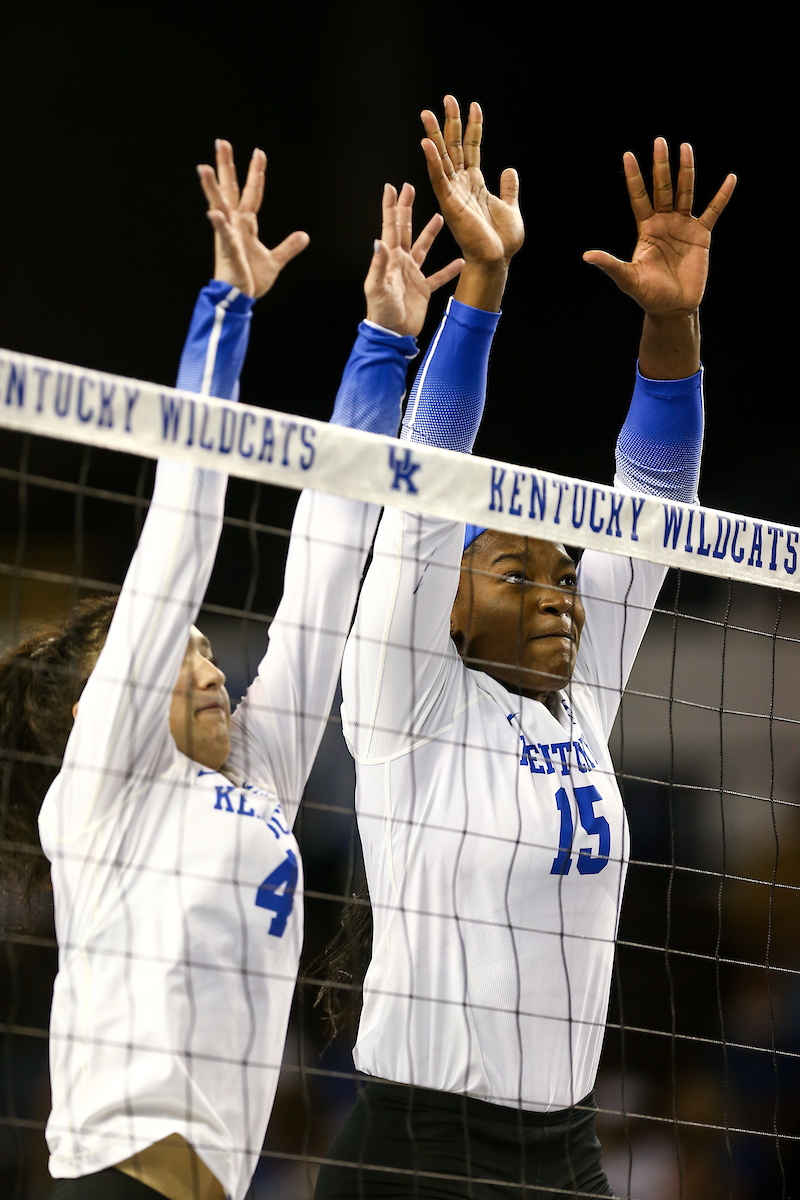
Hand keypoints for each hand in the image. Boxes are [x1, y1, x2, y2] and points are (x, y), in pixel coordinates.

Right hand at [196, 140, 308, 298]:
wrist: (239, 299)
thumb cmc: (250, 279)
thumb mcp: (275, 261)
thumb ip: (289, 247)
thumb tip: (305, 236)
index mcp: (245, 226)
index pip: (252, 194)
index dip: (255, 174)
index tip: (258, 152)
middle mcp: (234, 225)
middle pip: (231, 190)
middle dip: (227, 167)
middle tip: (221, 142)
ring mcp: (229, 236)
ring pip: (220, 206)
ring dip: (212, 187)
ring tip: (203, 167)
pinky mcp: (228, 252)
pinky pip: (224, 236)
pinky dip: (220, 225)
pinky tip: (214, 213)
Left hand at [364, 182, 463, 336]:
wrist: (392, 334)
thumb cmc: (381, 311)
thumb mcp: (377, 287)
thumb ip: (379, 264)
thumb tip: (378, 240)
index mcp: (390, 259)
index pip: (390, 228)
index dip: (390, 208)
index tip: (392, 188)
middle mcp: (402, 263)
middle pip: (405, 231)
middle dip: (407, 210)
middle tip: (410, 188)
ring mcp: (413, 275)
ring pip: (424, 249)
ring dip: (430, 233)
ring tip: (439, 217)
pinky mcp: (424, 290)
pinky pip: (439, 277)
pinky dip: (450, 270)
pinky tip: (461, 261)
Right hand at [420, 97, 523, 268]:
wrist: (496, 260)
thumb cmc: (502, 241)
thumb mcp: (510, 207)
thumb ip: (508, 188)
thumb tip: (509, 169)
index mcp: (475, 183)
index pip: (472, 148)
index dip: (473, 127)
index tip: (474, 105)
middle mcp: (461, 185)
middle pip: (453, 147)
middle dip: (450, 122)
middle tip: (448, 98)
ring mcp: (454, 193)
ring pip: (441, 158)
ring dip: (434, 135)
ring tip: (428, 112)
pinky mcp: (449, 204)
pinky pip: (438, 179)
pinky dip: (432, 161)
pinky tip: (427, 143)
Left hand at [582, 140, 735, 314]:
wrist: (673, 307)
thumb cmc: (648, 295)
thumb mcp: (628, 279)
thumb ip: (610, 264)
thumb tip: (587, 255)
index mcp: (646, 229)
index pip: (638, 197)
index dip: (634, 177)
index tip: (628, 154)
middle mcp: (664, 222)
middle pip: (663, 188)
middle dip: (661, 165)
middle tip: (660, 141)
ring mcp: (683, 226)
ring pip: (685, 192)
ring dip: (686, 171)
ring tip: (686, 147)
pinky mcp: (701, 235)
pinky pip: (713, 212)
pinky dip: (721, 196)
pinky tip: (730, 179)